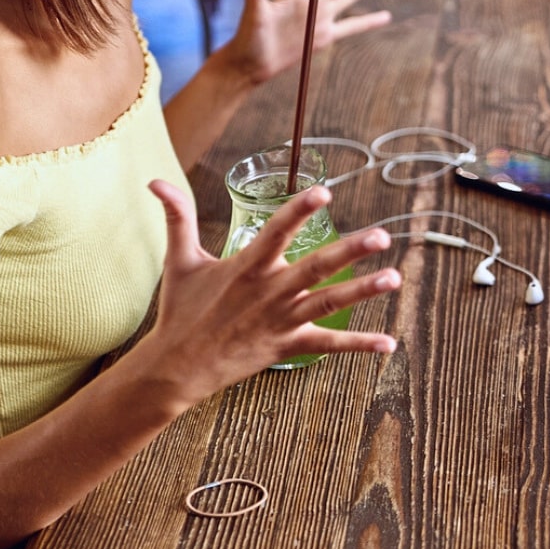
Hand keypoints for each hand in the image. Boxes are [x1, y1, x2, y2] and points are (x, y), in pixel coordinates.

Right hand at [135, 179, 398, 405]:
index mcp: (247, 267)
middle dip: (349, 251)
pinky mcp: (288, 346)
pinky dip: (359, 345)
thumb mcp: (179, 260)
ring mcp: (282, 321)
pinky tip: (389, 343)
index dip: (299, 210)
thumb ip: (178, 217)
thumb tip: (155, 180)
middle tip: (380, 236)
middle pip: (315, 268)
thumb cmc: (181, 311)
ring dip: (362, 291)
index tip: (324, 192)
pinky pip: (329, 346)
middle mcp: (269, 292)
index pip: (277, 231)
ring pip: (328, 303)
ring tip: (394, 277)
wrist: (177, 367)